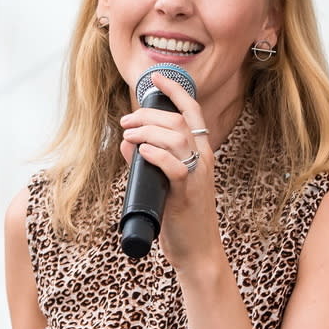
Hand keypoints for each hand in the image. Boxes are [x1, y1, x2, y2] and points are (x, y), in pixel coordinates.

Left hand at [117, 73, 218, 265]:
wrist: (198, 250)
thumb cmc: (182, 216)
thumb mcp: (164, 183)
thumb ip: (148, 162)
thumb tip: (126, 145)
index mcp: (201, 152)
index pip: (192, 112)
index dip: (176, 91)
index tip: (156, 78)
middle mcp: (203, 158)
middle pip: (177, 121)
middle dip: (146, 116)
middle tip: (125, 122)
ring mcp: (197, 175)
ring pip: (175, 138)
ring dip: (146, 132)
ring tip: (128, 136)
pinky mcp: (187, 194)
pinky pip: (174, 166)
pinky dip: (155, 155)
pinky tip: (141, 153)